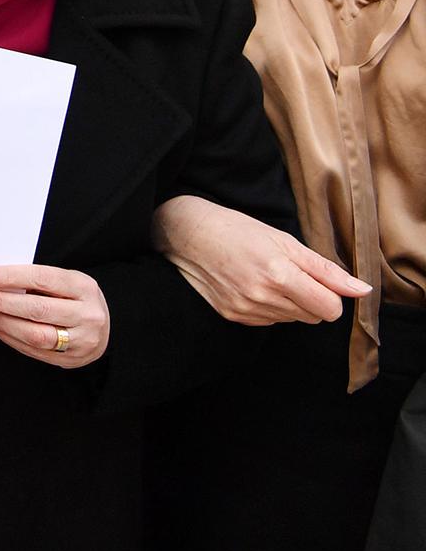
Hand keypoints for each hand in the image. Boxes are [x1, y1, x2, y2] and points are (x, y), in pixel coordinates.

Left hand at [0, 264, 110, 366]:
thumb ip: (37, 281)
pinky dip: (9, 337)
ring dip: (2, 322)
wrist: (104, 328)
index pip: (43, 279)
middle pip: (38, 309)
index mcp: (84, 287)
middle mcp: (88, 315)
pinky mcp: (71, 360)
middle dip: (1, 302)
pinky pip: (34, 350)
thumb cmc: (75, 298)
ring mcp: (82, 341)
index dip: (11, 277)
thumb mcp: (65, 282)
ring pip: (35, 334)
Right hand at [152, 194, 368, 324]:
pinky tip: (252, 285)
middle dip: (310, 298)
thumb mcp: (285, 241)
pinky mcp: (233, 316)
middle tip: (290, 273)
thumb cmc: (237, 230)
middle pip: (313, 316)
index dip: (330, 295)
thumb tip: (362, 290)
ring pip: (291, 319)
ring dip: (289, 303)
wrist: (187, 234)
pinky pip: (269, 321)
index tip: (318, 279)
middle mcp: (262, 297)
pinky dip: (269, 307)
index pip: (330, 309)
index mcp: (279, 275)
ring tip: (267, 276)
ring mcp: (246, 310)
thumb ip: (326, 270)